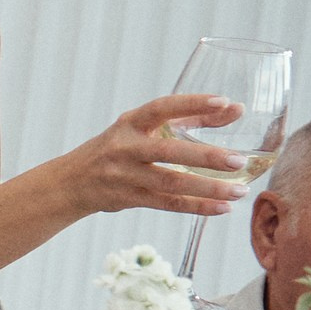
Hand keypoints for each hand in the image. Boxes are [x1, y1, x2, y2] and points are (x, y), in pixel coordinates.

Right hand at [56, 93, 254, 218]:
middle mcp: (125, 148)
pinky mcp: (128, 199)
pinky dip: (196, 206)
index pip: (161, 108)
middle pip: (168, 151)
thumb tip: (235, 109)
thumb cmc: (116, 150)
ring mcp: (125, 176)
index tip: (223, 102)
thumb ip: (189, 118)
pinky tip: (222, 207)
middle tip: (238, 161)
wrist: (71, 183)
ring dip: (208, 188)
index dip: (191, 104)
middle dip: (206, 157)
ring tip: (240, 191)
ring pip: (170, 182)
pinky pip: (167, 204)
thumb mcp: (143, 128)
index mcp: (130, 123)